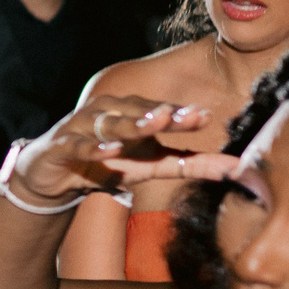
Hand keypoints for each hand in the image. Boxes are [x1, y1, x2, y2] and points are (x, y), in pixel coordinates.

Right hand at [13, 96, 235, 206]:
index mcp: (131, 114)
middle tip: (182, 116)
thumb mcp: (150, 167)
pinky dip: (94, 149)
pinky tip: (110, 151)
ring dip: (131, 125)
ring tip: (153, 126)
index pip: (159, 111)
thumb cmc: (105, 165)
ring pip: (110, 125)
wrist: (52, 177)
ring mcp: (83, 128)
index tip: (205, 116)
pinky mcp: (62, 146)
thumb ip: (190, 164)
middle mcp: (108, 114)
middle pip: (136, 112)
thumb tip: (236, 167)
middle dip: (159, 114)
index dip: (180, 114)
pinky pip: (79, 146)